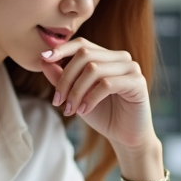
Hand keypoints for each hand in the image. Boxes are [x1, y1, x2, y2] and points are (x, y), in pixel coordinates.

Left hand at [39, 38, 154, 152]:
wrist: (125, 137)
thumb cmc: (102, 114)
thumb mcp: (76, 95)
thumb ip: (61, 77)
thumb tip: (43, 59)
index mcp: (106, 56)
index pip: (82, 44)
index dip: (62, 49)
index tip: (44, 58)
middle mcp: (120, 58)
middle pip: (84, 54)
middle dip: (65, 78)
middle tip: (57, 101)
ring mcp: (131, 68)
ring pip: (93, 69)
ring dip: (76, 92)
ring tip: (70, 109)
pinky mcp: (138, 82)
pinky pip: (106, 84)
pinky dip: (90, 98)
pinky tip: (84, 110)